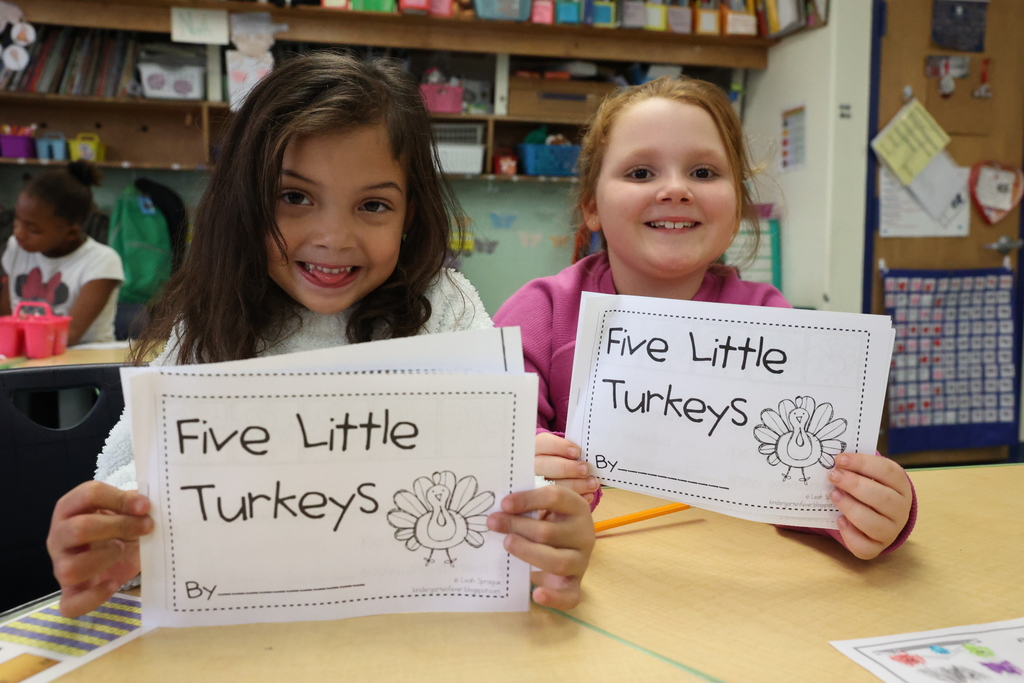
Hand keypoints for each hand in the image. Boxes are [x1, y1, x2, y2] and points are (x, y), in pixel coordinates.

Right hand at [47, 481, 153, 616]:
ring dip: (104, 559)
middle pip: (78, 529)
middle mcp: (59, 537)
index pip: (88, 495)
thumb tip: (146, 503)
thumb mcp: (127, 511)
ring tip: (123, 551)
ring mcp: (61, 567)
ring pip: (70, 569)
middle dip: (119, 526)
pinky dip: (94, 597)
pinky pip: (71, 604)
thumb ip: (134, 504)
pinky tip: (114, 584)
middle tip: (146, 527)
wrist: (118, 557)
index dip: (118, 498)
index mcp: (71, 509)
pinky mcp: (71, 593)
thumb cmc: (120, 528)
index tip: (145, 506)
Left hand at [487, 484, 593, 609]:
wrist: (568, 547)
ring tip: (507, 544)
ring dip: (528, 553)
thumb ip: (526, 506)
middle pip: (550, 532)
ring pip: (558, 562)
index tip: (504, 504)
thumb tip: (498, 510)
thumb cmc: (549, 521)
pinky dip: (554, 598)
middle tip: (493, 523)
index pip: (555, 498)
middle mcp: (583, 534)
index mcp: (576, 508)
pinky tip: (536, 594)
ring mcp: (581, 562)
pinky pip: (570, 597)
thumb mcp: (543, 508)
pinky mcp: (575, 585)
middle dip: (517, 526)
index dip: (529, 499)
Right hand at [535, 432, 600, 504]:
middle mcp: (528, 467)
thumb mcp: (564, 454)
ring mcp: (531, 486)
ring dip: (574, 485)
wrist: (554, 485)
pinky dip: (573, 499)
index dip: (559, 447)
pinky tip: (587, 496)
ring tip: (592, 484)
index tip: (576, 452)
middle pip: (544, 465)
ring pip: (548, 485)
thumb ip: (570, 453)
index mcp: (535, 449)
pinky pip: (552, 504)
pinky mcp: (537, 504)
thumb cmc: (564, 463)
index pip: (542, 443)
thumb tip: (583, 457)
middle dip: (567, 468)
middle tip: (585, 471)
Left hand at [828, 453, 912, 559]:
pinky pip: (865, 547)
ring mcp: (891, 531)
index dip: (863, 463)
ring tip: (833, 495)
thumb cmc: (870, 489)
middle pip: (883, 498)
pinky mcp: (877, 547)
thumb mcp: (868, 475)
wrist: (880, 517)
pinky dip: (849, 534)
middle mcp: (901, 509)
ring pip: (874, 524)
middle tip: (833, 476)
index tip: (840, 459)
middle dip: (854, 485)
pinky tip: (839, 521)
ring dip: (851, 508)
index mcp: (900, 485)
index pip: (887, 471)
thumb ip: (856, 469)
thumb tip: (834, 462)